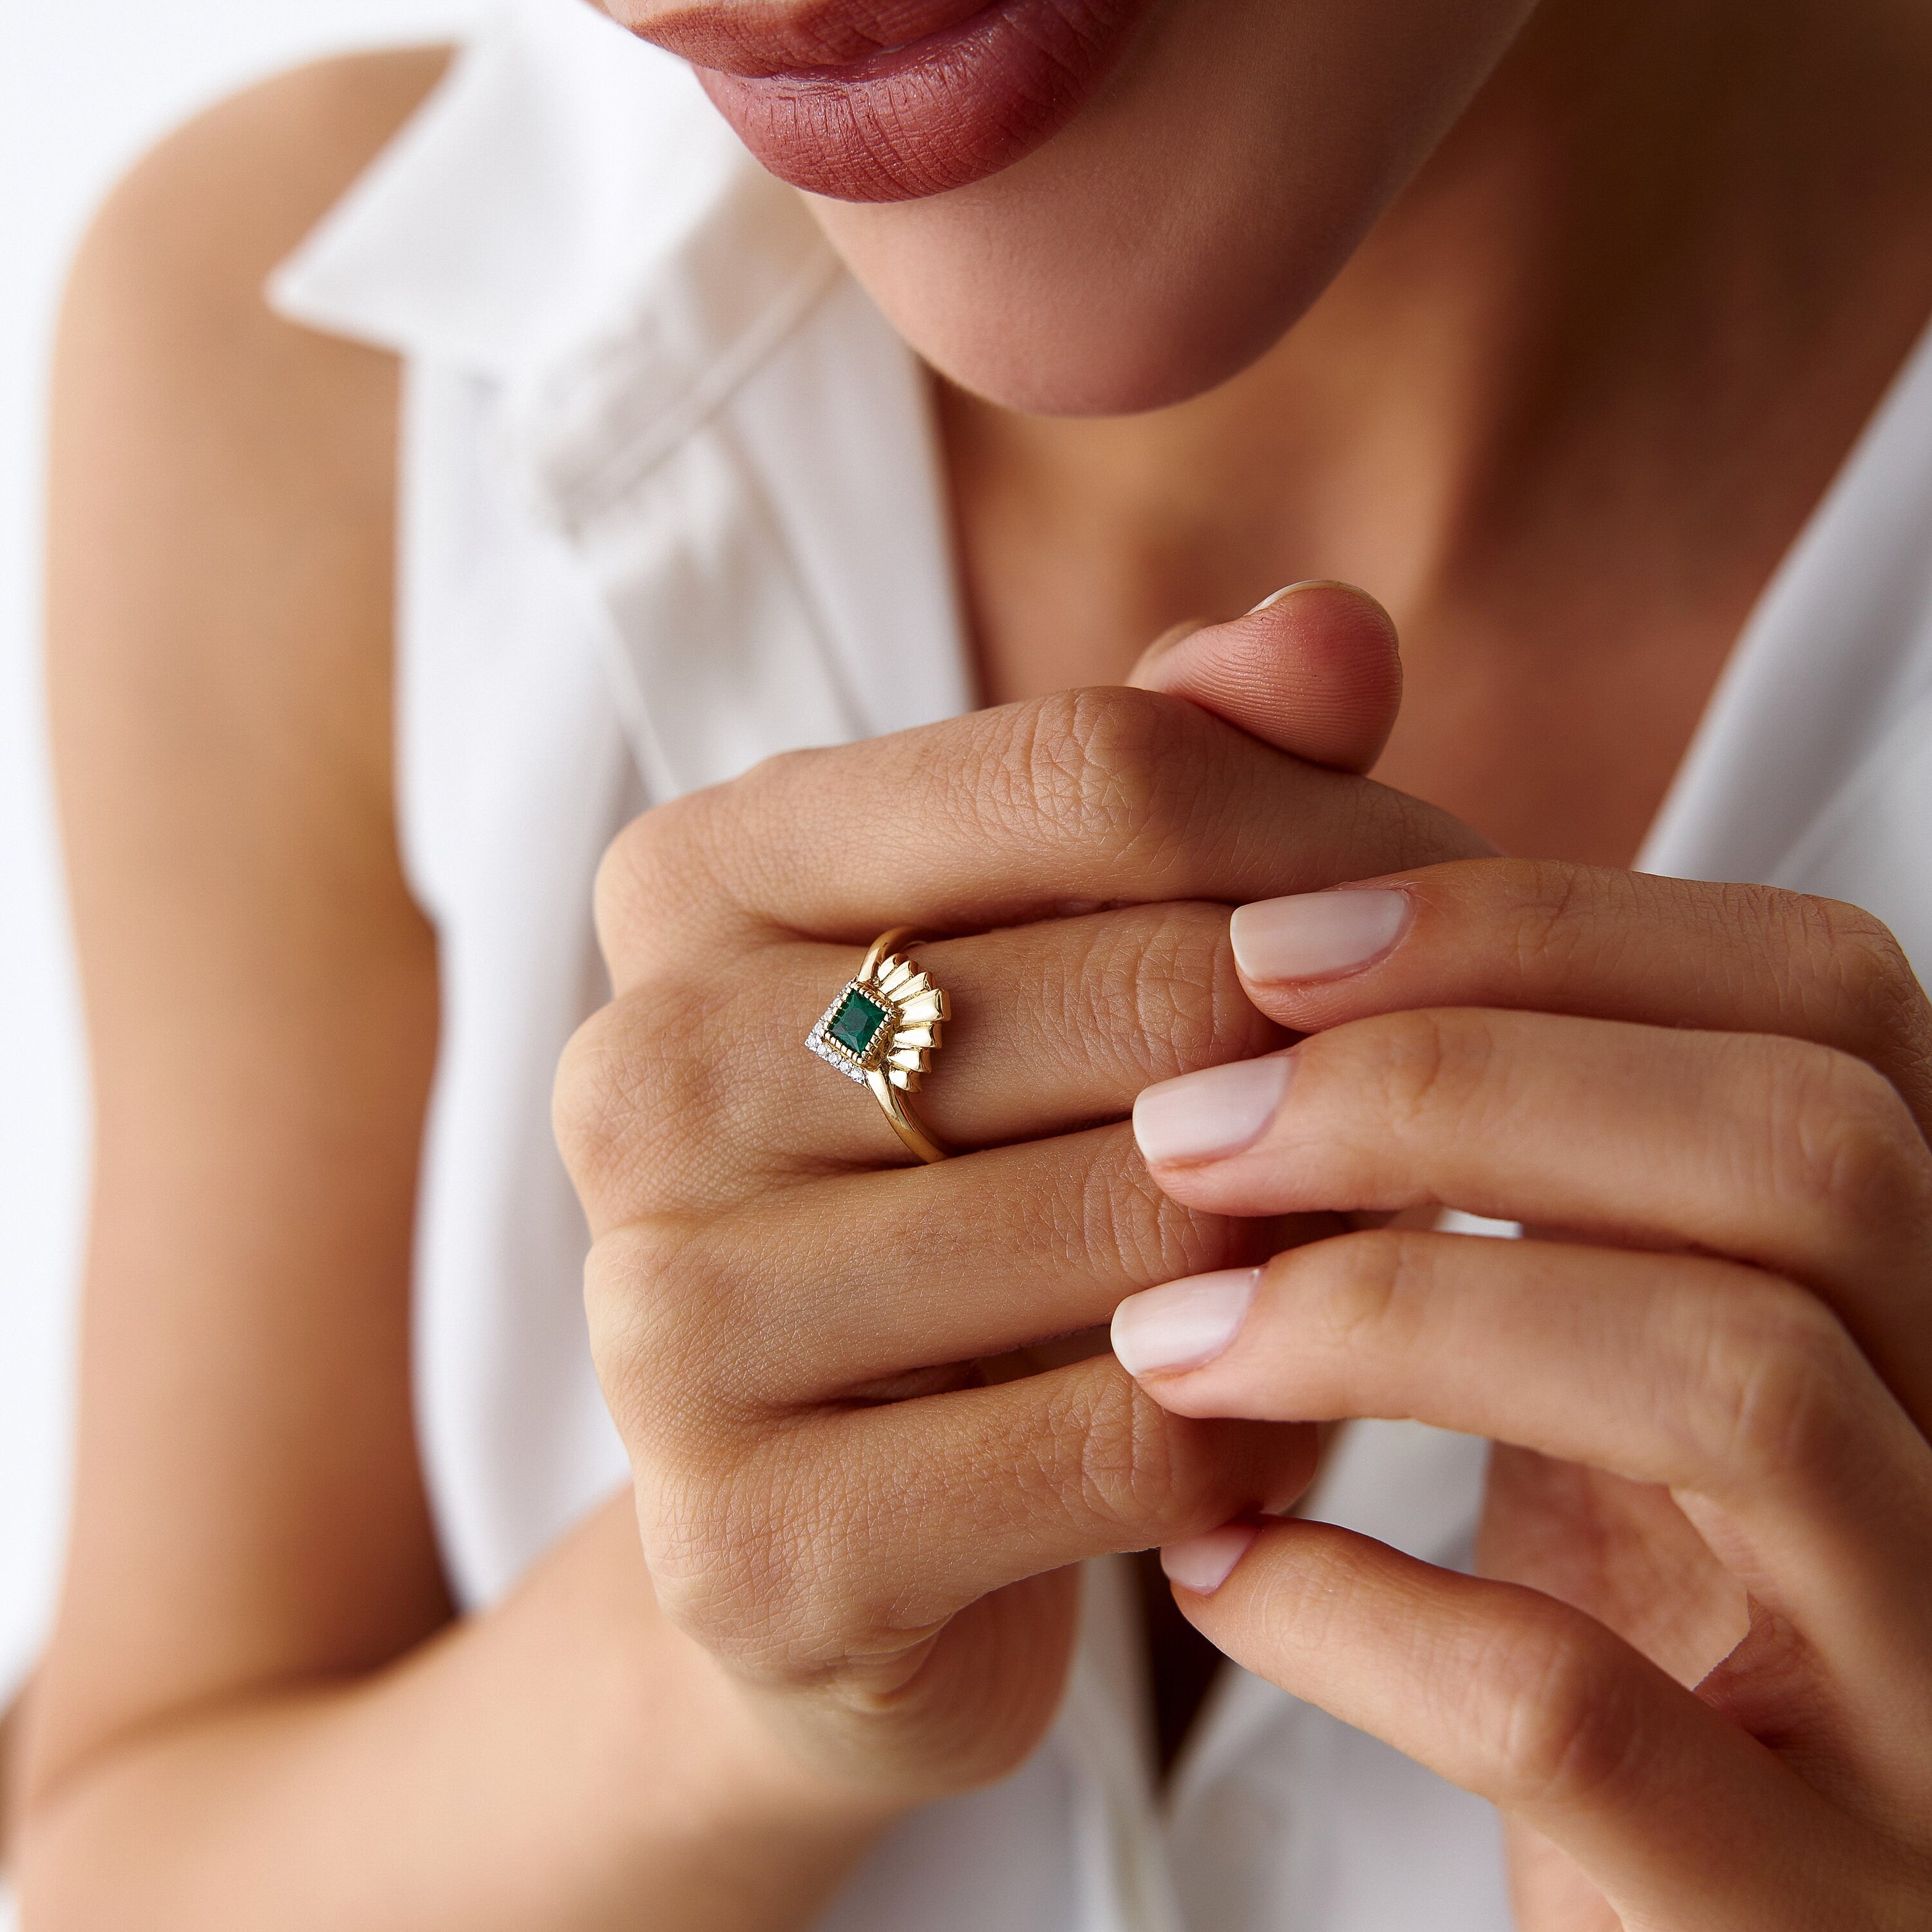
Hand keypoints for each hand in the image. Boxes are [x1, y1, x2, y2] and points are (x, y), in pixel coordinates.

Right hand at [555, 591, 1484, 1810]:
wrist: (845, 1525)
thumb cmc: (978, 1188)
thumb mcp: (1062, 956)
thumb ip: (1186, 773)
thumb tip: (1335, 627)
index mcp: (688, 879)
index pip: (1088, 767)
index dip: (1325, 830)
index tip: (1449, 904)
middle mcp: (634, 1077)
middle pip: (1135, 992)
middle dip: (1351, 1042)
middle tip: (1460, 1095)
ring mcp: (660, 1321)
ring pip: (1137, 1218)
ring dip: (1324, 1239)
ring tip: (1377, 1244)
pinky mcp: (748, 1545)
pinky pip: (1119, 1446)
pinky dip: (1257, 1429)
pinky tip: (1274, 1409)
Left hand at [1116, 857, 1931, 1927]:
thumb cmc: (1629, 1618)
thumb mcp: (1613, 1366)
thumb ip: (1548, 1179)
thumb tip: (1298, 952)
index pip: (1826, 1001)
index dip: (1540, 930)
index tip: (1269, 949)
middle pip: (1802, 1157)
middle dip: (1449, 1090)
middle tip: (1188, 1123)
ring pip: (1737, 1385)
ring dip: (1391, 1313)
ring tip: (1171, 1325)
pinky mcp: (1807, 1913)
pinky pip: (1585, 1707)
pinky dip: (1358, 1610)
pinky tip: (1209, 1564)